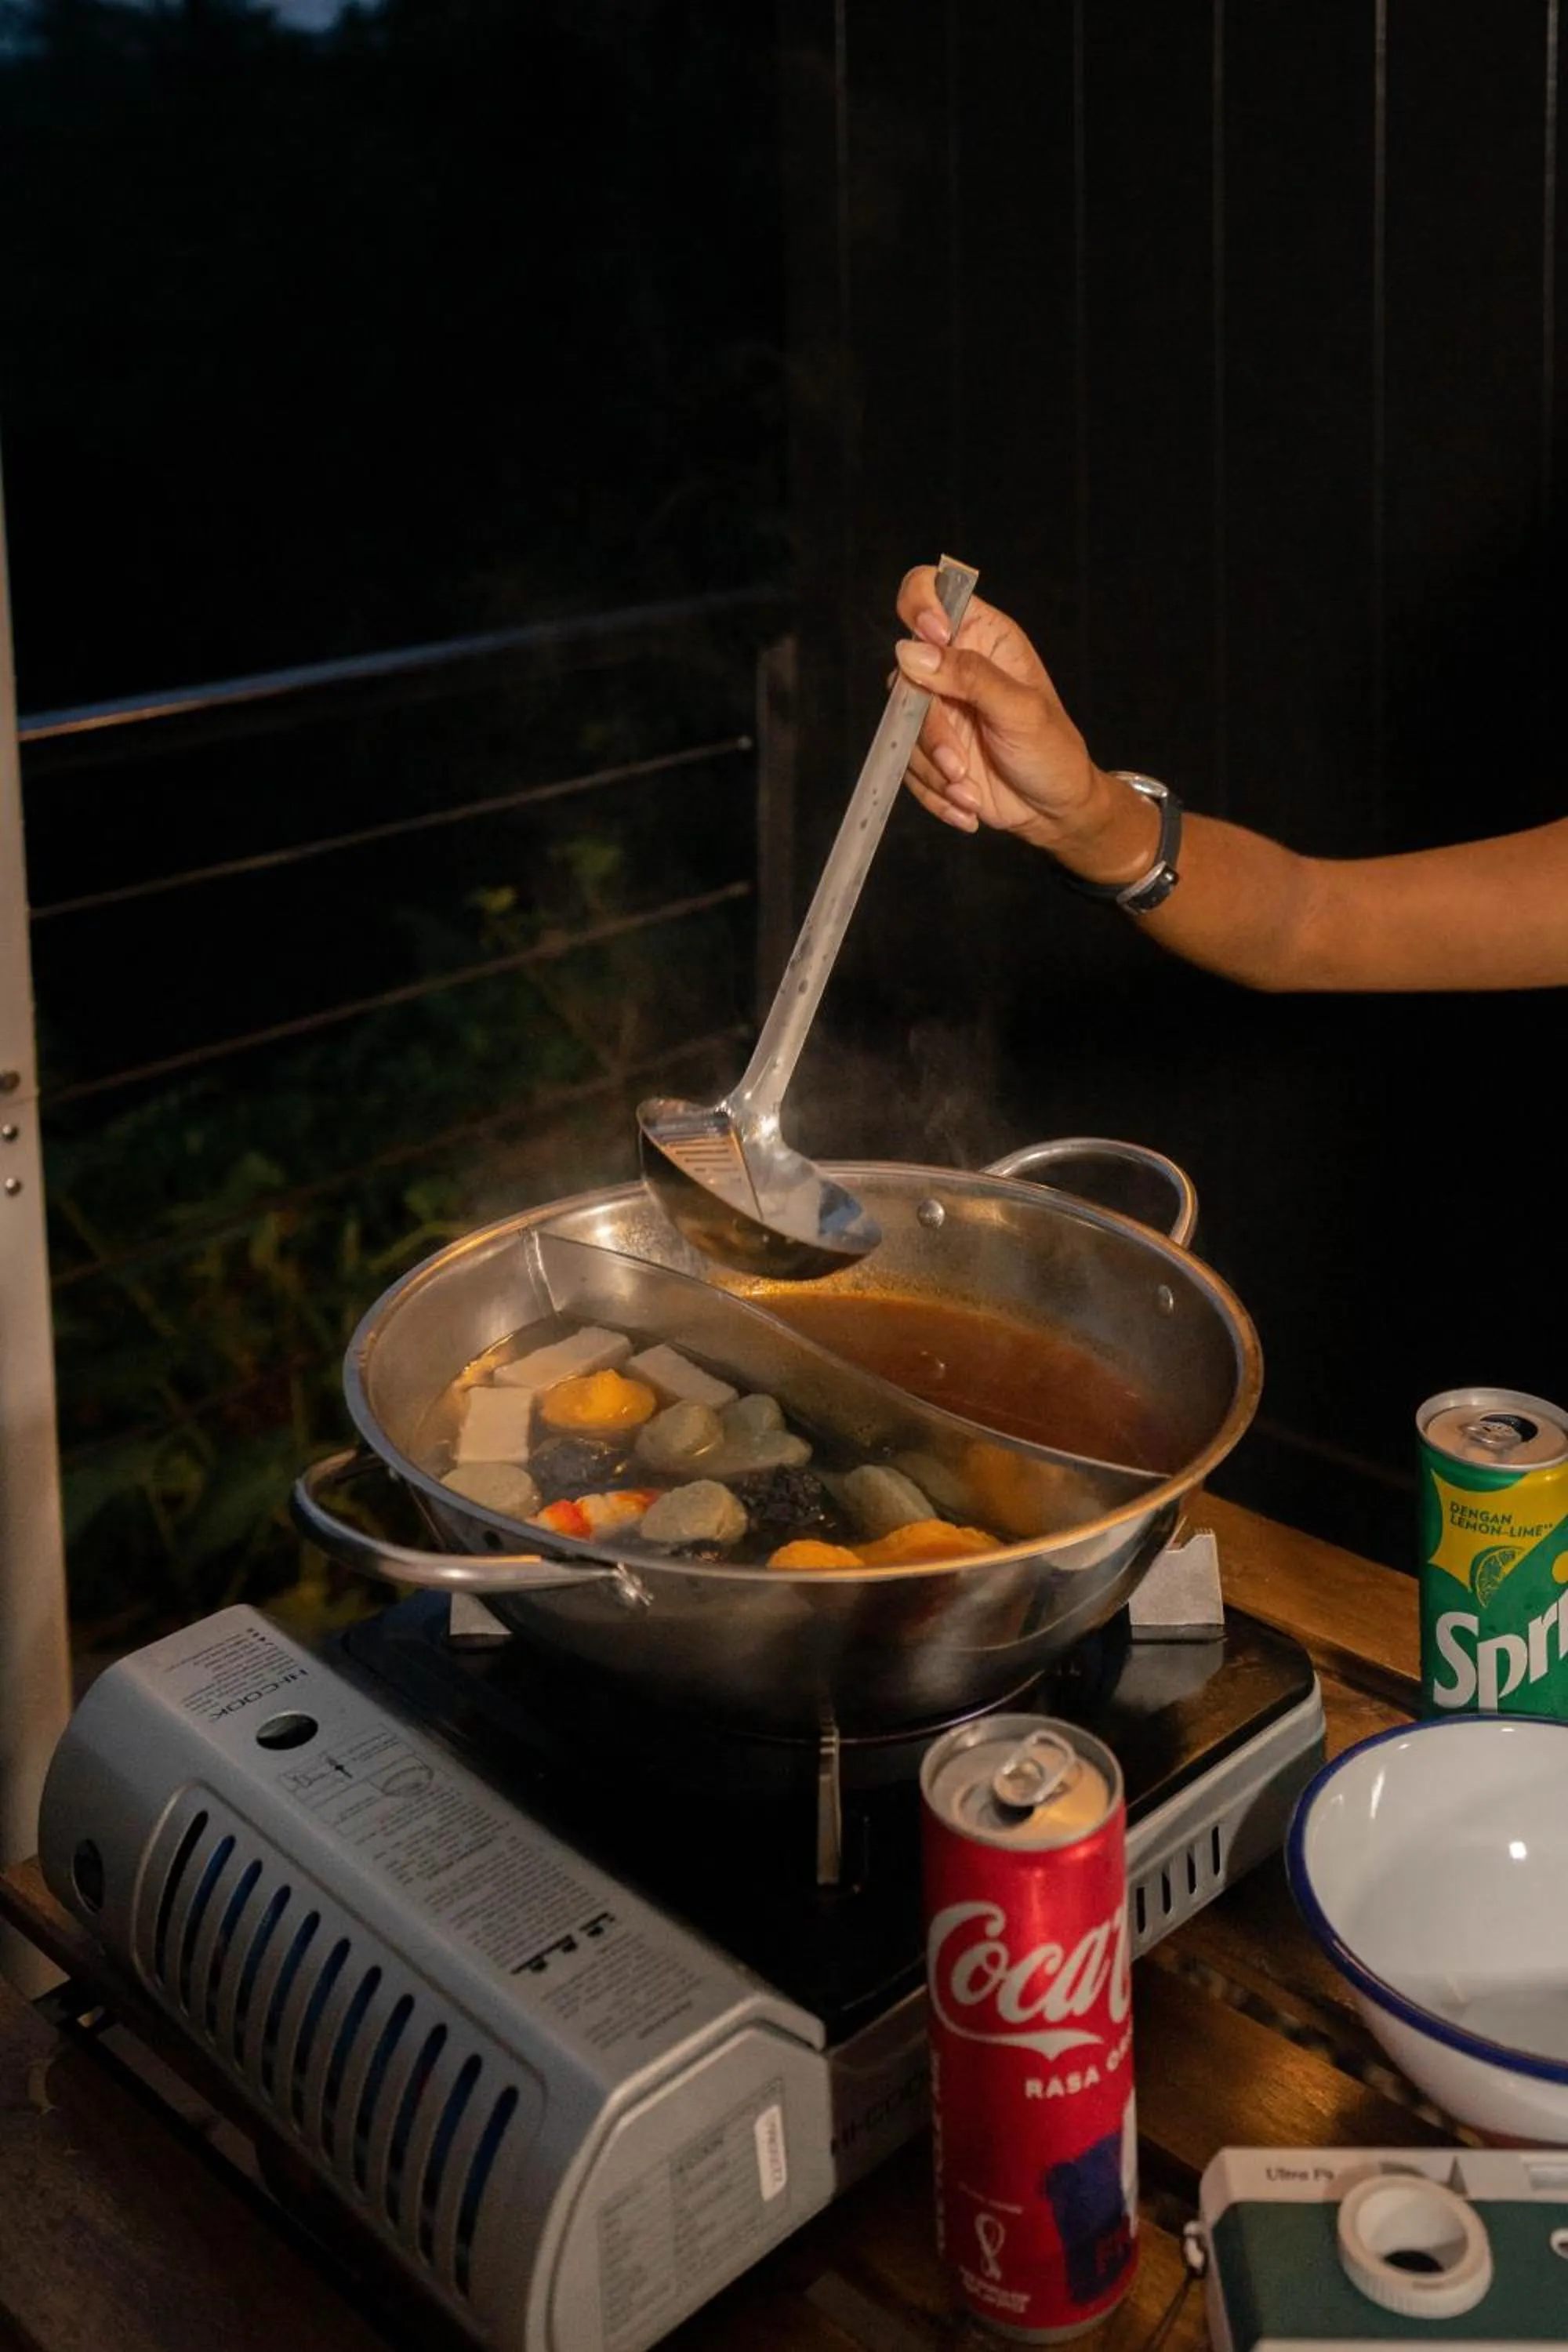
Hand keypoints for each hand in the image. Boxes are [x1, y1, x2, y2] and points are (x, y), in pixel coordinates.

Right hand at [893, 568, 1099, 848]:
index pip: (929, 591)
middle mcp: (951, 666)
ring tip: (969, 789)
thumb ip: (969, 676)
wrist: (1055, 810)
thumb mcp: (1020, 710)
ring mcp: (935, 708)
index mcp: (981, 636)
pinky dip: (933, 791)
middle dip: (930, 732)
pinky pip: (905, 766)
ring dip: (934, 769)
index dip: (920, 605)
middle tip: (959, 764)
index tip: (933, 636)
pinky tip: (965, 803)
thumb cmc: (1052, 751)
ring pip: (901, 729)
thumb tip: (911, 651)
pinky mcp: (926, 748)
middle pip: (905, 676)